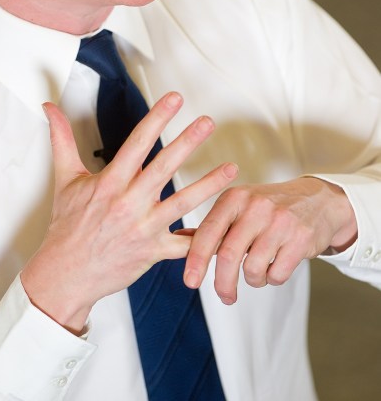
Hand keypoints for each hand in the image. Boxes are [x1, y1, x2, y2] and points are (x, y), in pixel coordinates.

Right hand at [21, 92, 237, 332]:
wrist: (65, 273)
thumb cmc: (67, 225)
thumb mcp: (64, 179)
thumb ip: (62, 139)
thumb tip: (50, 108)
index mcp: (109, 183)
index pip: (137, 143)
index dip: (157, 119)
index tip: (175, 99)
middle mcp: (128, 203)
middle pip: (163, 168)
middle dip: (188, 143)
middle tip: (208, 123)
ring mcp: (143, 228)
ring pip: (182, 204)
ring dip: (208, 185)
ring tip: (231, 169)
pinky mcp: (153, 252)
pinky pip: (184, 246)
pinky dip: (205, 240)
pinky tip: (227, 227)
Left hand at [184, 177, 357, 303]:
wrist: (318, 200)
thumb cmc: (269, 207)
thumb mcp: (239, 206)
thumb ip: (212, 226)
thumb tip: (177, 241)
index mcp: (234, 198)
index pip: (208, 232)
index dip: (196, 259)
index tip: (189, 282)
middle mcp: (255, 207)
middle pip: (229, 256)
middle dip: (223, 283)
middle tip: (225, 297)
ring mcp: (279, 222)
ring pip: (254, 269)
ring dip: (254, 280)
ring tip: (259, 270)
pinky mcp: (301, 238)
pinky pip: (277, 274)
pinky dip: (273, 278)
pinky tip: (277, 264)